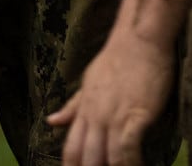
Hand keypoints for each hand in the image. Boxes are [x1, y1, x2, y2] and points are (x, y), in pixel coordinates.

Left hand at [46, 30, 174, 165]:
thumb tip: (51, 121)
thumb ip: (73, 105)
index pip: (70, 148)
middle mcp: (95, 116)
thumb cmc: (118, 58)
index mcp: (84, 110)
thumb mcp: (90, 82)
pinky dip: (131, 164)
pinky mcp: (136, 115)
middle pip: (85, 158)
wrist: (139, 38)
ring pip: (106, 158)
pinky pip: (128, 149)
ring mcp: (114, 116)